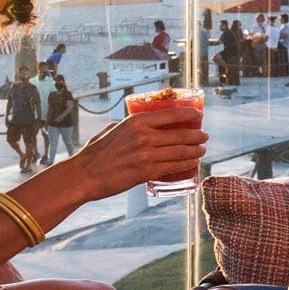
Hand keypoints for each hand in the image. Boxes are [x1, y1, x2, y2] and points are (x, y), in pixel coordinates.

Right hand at [75, 103, 208, 198]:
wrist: (84, 175)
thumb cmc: (95, 153)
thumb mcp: (112, 130)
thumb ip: (129, 126)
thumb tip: (142, 124)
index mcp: (136, 121)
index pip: (171, 114)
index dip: (190, 115)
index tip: (199, 116)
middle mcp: (144, 136)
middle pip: (181, 134)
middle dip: (197, 135)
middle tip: (204, 135)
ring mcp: (146, 155)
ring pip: (181, 151)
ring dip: (196, 151)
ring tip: (202, 149)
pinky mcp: (146, 172)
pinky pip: (173, 167)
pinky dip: (186, 164)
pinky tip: (193, 163)